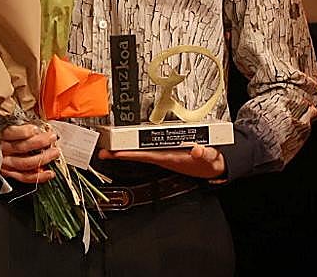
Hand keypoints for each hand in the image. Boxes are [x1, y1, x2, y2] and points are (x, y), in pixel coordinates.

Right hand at [0, 122, 59, 183]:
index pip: (12, 133)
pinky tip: (48, 174)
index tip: (38, 128)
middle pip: (21, 148)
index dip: (25, 131)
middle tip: (52, 138)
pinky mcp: (5, 172)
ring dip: (42, 160)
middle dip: (39, 143)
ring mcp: (3, 163)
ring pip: (23, 164)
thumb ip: (16, 126)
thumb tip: (38, 126)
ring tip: (54, 154)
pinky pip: (22, 177)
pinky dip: (36, 177)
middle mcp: (0, 149)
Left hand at [98, 143, 225, 179]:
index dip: (131, 155)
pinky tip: (127, 149)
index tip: (116, 154)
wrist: (214, 167)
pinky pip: (148, 151)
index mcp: (172, 158)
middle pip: (138, 155)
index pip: (147, 156)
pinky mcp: (167, 153)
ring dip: (126, 152)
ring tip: (109, 151)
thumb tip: (196, 149)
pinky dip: (136, 150)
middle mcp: (165, 157)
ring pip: (141, 153)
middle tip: (102, 152)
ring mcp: (165, 155)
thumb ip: (204, 153)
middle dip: (120, 154)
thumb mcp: (210, 157)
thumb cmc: (209, 162)